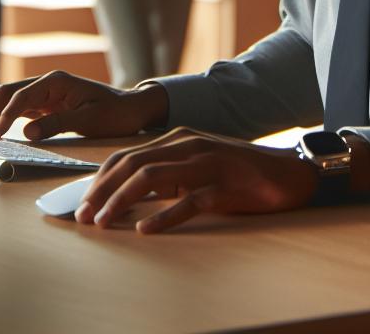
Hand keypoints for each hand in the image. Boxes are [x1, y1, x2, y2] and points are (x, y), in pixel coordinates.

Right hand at [0, 71, 168, 140]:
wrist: (132, 109)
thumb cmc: (115, 113)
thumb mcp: (90, 120)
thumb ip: (58, 124)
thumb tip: (25, 132)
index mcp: (56, 81)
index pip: (20, 98)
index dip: (2, 117)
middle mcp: (46, 83)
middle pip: (5, 93)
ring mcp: (44, 93)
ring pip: (7, 100)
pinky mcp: (45, 104)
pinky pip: (16, 109)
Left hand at [73, 129, 317, 233]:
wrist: (288, 173)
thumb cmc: (238, 174)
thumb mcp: (196, 167)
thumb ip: (167, 174)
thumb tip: (128, 196)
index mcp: (177, 139)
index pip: (126, 155)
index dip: (99, 179)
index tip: (82, 202)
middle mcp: (187, 146)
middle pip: (131, 165)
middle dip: (101, 191)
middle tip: (84, 217)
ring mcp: (206, 164)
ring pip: (152, 179)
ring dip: (122, 202)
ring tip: (104, 222)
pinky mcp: (224, 187)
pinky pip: (188, 201)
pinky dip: (163, 216)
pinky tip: (146, 229)